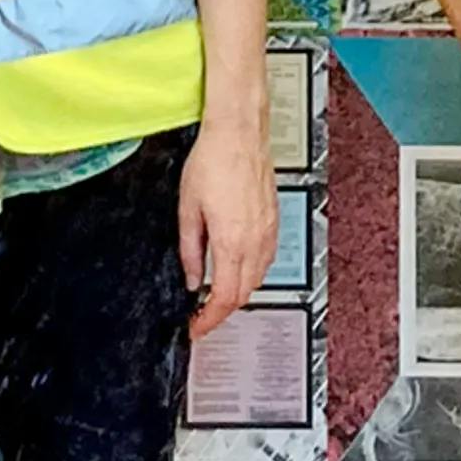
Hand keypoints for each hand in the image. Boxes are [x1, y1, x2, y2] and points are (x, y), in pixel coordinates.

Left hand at [177, 127, 277, 340]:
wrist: (238, 133)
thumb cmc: (213, 161)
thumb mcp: (187, 208)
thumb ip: (189, 249)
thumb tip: (191, 277)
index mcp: (232, 241)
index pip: (224, 297)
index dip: (208, 320)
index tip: (196, 327)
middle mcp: (255, 240)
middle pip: (244, 294)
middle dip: (222, 311)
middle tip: (201, 314)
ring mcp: (268, 231)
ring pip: (258, 279)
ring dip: (238, 292)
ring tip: (215, 293)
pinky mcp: (274, 221)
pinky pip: (267, 260)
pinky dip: (252, 273)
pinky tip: (237, 267)